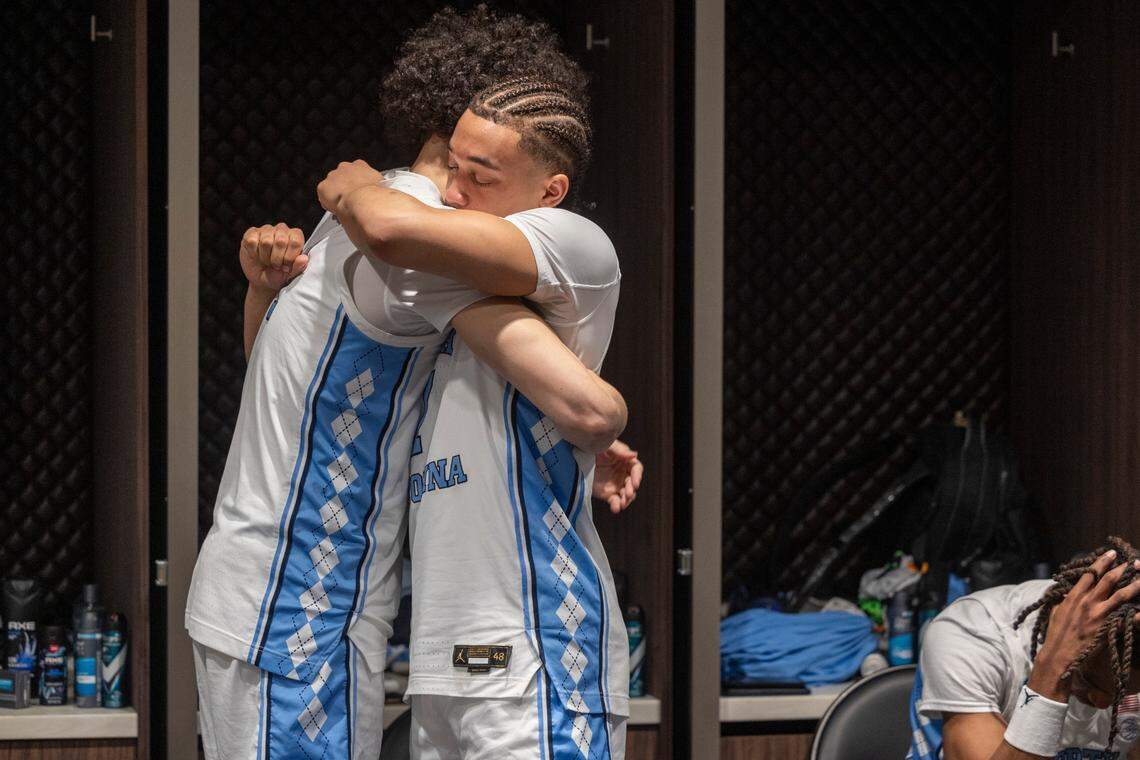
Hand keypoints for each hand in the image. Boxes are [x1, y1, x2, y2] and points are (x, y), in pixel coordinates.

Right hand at [240, 223, 306, 292]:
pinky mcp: (252, 232)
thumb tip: (304, 258)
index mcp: (295, 236)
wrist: (261, 278)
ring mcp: (266, 229)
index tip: (286, 267)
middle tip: (275, 266)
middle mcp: (282, 229)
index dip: (290, 257)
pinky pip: (252, 241)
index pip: (296, 241)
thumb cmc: (278, 274)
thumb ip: (298, 267)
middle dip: (277, 259)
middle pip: (281, 241)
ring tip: (266, 261)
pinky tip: (256, 256)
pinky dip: (254, 253)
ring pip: (266, 241)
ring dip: (265, 257)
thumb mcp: (289, 274)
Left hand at [318, 159, 383, 213]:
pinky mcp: (323, 186)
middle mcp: (345, 167)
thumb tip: (381, 191)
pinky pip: (324, 194)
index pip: (356, 170)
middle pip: (342, 176)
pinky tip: (336, 207)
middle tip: (350, 198)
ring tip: (343, 205)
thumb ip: (377, 184)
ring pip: (332, 185)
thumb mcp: (382, 185)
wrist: (363, 201)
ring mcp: (333, 176)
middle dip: (345, 186)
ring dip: (336, 193)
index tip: (359, 189)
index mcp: (360, 165)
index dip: (357, 181)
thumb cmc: (374, 195)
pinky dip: (327, 201)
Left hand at [593, 440, 642, 513]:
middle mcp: (622, 473)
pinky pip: (615, 501)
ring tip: (622, 503)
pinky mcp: (607, 493)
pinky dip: (616, 505)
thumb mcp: (605, 446)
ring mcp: (615, 484)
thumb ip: (619, 450)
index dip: (637, 476)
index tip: (635, 483)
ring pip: (626, 494)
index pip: (636, 469)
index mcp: (624, 460)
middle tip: (627, 494)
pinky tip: (615, 508)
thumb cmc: (591, 447)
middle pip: (632, 484)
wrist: (575, 457)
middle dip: (631, 490)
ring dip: (626, 500)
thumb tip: (634, 455)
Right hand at [1028, 550, 1139, 701]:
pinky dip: (1136, 614)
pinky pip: (1126, 617)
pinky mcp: (1107, 626)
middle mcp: (1088, 601)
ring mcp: (1099, 613)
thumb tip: (1071, 591)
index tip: (1112, 554)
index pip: (1091, 573)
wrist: (1060, 653)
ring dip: (1134, 584)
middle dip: (1122, 568)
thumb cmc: (1056, 633)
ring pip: (1121, 594)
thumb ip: (1067, 599)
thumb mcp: (1058, 611)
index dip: (1102, 562)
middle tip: (1133, 561)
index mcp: (1074, 595)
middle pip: (1108, 580)